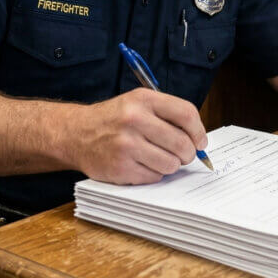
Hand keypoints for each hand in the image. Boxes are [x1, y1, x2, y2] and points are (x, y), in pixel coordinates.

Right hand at [64, 88, 206, 183]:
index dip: (199, 131)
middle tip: (184, 154)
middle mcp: (135, 120)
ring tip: (161, 158)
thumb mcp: (140, 102)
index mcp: (144, 99)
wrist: (77, 133)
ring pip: (171, 164)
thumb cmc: (116, 118)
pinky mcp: (120, 168)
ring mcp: (126, 145)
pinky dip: (154, 174)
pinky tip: (143, 164)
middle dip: (188, 153)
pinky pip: (154, 177)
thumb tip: (199, 138)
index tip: (201, 141)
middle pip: (182, 143)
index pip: (187, 114)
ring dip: (171, 164)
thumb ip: (169, 114)